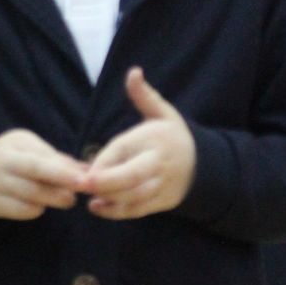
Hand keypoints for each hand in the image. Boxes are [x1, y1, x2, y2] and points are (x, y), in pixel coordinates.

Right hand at [0, 131, 85, 220]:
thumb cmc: (10, 162)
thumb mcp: (28, 151)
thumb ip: (55, 159)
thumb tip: (86, 169)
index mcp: (17, 142)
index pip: (44, 154)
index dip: (66, 167)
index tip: (86, 176)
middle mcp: (5, 160)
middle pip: (36, 169)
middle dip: (62, 178)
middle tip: (82, 187)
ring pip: (31, 192)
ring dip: (53, 198)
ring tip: (67, 201)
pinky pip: (21, 209)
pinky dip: (35, 209)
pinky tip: (41, 207)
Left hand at [83, 69, 196, 219]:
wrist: (202, 165)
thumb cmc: (172, 136)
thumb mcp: (162, 113)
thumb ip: (144, 96)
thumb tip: (133, 72)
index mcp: (154, 139)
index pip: (124, 149)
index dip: (104, 160)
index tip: (85, 168)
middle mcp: (158, 162)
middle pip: (132, 175)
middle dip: (107, 181)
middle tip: (83, 184)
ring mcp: (161, 184)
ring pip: (134, 196)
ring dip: (109, 198)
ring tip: (87, 197)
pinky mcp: (161, 202)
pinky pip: (137, 210)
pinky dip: (116, 212)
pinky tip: (97, 207)